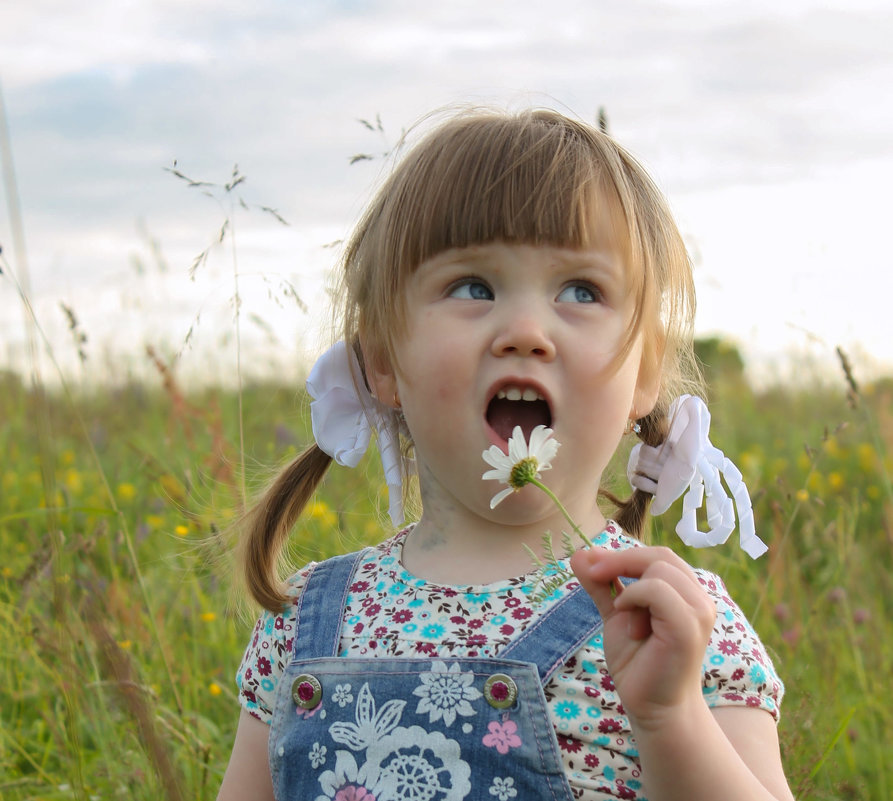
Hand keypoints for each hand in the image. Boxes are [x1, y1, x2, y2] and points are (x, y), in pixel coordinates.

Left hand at [569, 546, 716, 731]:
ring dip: (631, 589)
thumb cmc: (638, 661)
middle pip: (660, 556)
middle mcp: (698, 598)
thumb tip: (579, 554)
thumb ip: (601, 584)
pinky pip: (658, 591)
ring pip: (660, 569)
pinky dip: (634, 597)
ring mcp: (698, 611)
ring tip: (626, 619)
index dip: (623, 554)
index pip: (658, 555)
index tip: (591, 562)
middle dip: (621, 560)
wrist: (651, 706)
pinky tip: (629, 623)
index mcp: (685, 592)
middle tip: (593, 574)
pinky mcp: (688, 627)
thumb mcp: (614, 614)